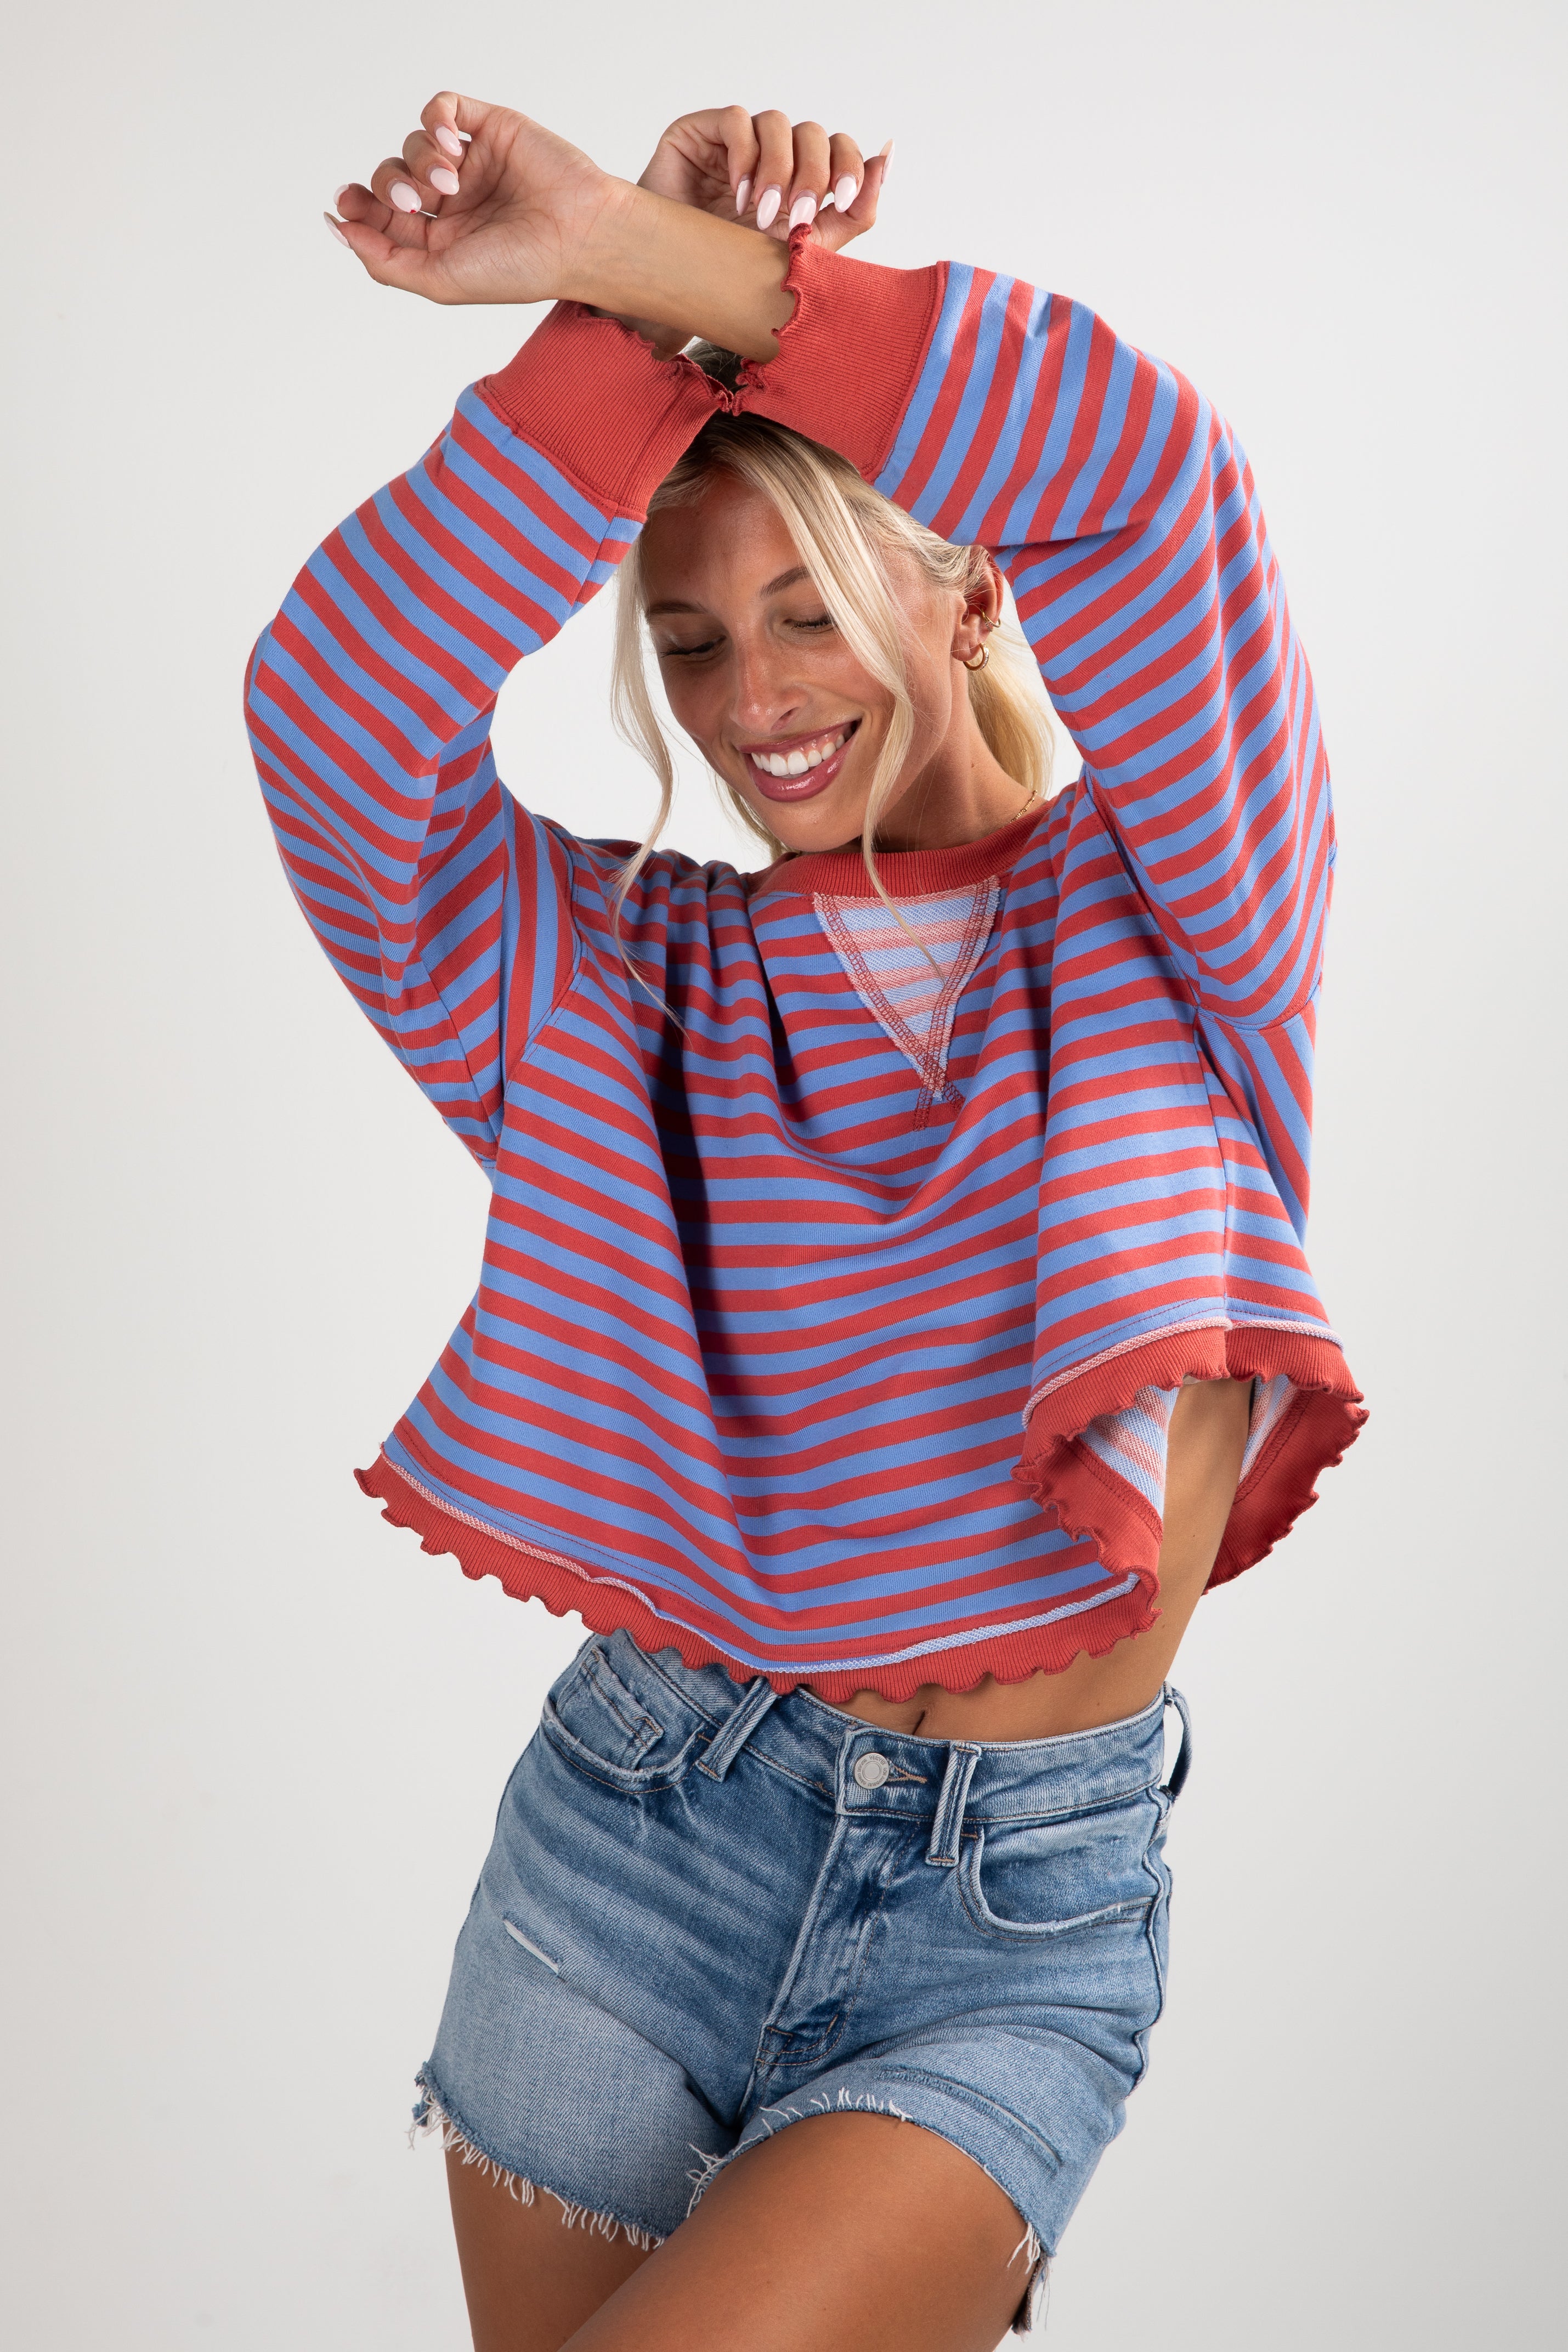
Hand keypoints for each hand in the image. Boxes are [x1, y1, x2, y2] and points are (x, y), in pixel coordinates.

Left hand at [328, 91, 625, 305]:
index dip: (358, 208)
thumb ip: (384, 262)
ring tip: (451, 182)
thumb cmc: (522, 268)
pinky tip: (448, 143)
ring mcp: (470, 164)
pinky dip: (433, 120)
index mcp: (440, 242)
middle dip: (389, 188)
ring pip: (412, 145)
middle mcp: (452, 203)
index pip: (380, 218)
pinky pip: (441, 109)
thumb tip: (337, 228)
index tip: (347, 205)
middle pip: (389, 179)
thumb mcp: (440, 282)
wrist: (579, 236)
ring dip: (420, 161)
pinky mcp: (488, 129)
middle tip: (413, 203)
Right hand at [616, 107, 890, 353]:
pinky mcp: (702, 133)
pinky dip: (744, 155)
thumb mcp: (805, 250)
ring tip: (759, 213)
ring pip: (778, 123)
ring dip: (777, 170)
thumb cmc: (735, 273)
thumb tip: (887, 158)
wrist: (675, 287)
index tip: (840, 200)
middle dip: (811, 175)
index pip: (839, 148)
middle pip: (813, 133)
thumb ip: (852, 212)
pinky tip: (736, 193)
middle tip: (793, 216)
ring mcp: (737, 143)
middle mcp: (773, 156)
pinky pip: (737, 120)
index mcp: (801, 180)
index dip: (847, 166)